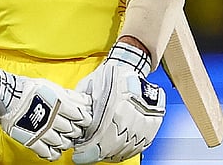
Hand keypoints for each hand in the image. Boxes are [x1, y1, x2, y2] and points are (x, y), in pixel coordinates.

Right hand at [0, 68, 91, 160]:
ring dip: (64, 141)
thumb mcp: (51, 87)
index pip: (82, 117)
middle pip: (73, 131)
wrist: (6, 96)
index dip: (83, 119)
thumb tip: (86, 101)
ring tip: (61, 136)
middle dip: (74, 130)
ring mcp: (44, 132)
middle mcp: (54, 120)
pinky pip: (48, 153)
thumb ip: (69, 96)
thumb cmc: (27, 89)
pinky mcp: (33, 141)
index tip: (80, 119)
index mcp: (60, 105)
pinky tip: (53, 149)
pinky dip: (53, 153)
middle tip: (70, 127)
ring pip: (63, 143)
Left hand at [72, 42, 166, 163]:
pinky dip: (125, 151)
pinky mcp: (151, 126)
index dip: (86, 151)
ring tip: (98, 153)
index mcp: (111, 107)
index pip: (98, 139)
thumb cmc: (107, 76)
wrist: (131, 68)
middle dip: (95, 154)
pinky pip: (138, 146)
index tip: (78, 154)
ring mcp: (142, 123)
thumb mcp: (87, 88)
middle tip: (85, 154)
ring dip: (109, 154)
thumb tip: (70, 124)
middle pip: (111, 148)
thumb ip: (80, 107)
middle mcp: (128, 117)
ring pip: (125, 149)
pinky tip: (115, 151)